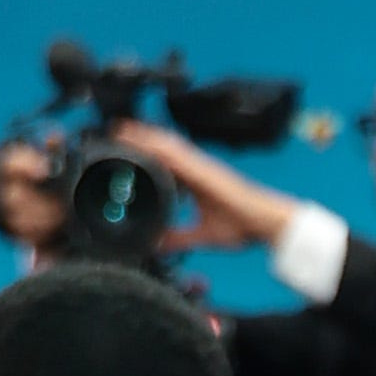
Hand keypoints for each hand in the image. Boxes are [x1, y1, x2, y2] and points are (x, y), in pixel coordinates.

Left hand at [108, 122, 295, 258]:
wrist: (262, 220)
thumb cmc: (242, 226)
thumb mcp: (202, 235)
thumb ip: (179, 239)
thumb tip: (158, 246)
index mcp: (194, 181)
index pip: (163, 163)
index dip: (144, 154)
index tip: (124, 152)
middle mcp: (194, 168)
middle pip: (160, 148)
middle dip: (138, 139)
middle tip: (113, 133)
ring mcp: (198, 164)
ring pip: (164, 143)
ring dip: (143, 134)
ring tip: (119, 129)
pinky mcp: (201, 166)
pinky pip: (174, 151)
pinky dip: (157, 143)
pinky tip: (141, 138)